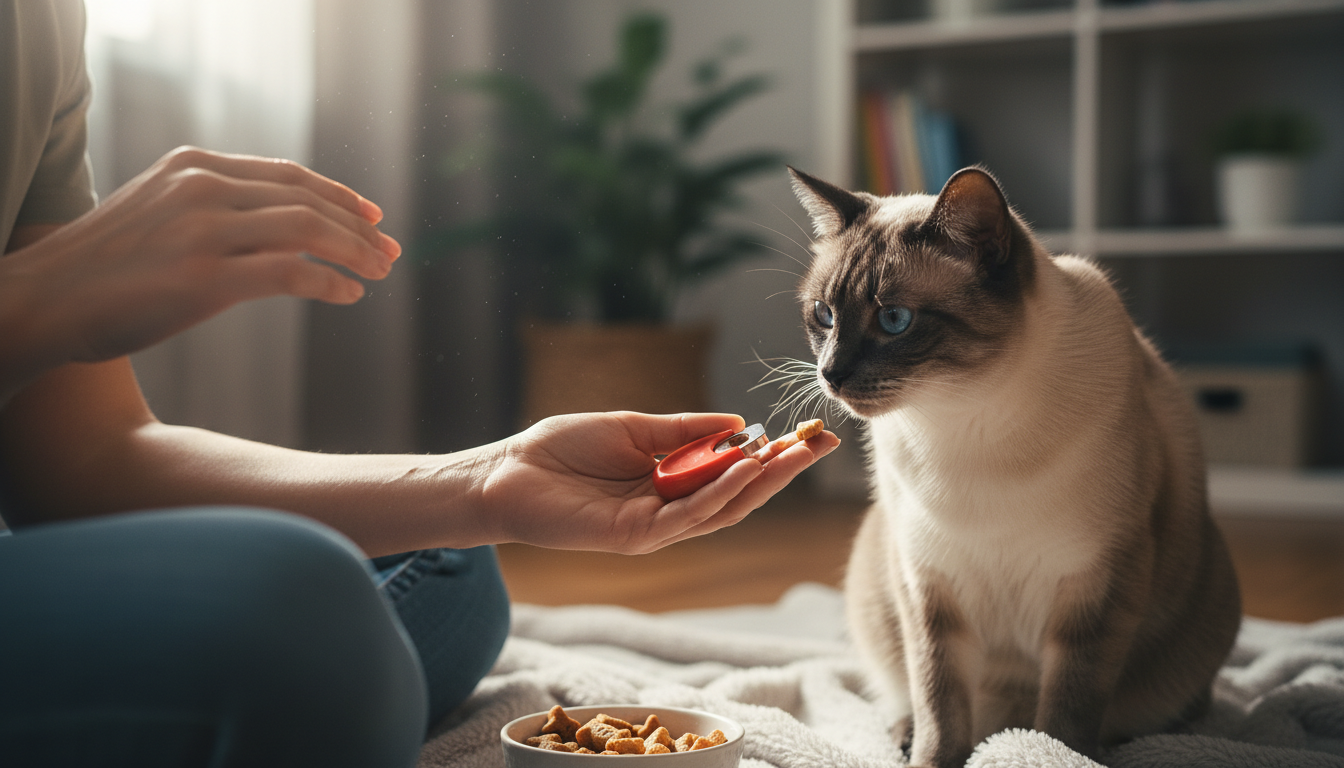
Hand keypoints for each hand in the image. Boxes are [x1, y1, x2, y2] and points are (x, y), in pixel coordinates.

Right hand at [3, 146, 397, 364]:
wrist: (47, 298)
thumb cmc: (107, 265)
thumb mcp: (161, 211)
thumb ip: (216, 206)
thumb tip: (283, 228)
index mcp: (196, 166)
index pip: (290, 176)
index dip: (340, 197)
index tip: (374, 217)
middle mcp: (204, 188)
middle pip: (308, 200)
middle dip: (359, 227)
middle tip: (391, 251)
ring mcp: (204, 231)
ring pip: (308, 231)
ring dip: (355, 252)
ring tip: (379, 272)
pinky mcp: (206, 279)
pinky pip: (291, 274)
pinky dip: (330, 284)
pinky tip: (348, 296)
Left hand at [477, 411, 840, 553]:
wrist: (506, 473)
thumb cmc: (561, 450)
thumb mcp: (633, 427)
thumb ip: (682, 431)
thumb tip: (736, 422)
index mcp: (669, 482)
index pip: (732, 472)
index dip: (772, 455)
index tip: (808, 432)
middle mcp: (669, 508)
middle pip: (739, 495)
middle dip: (782, 470)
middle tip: (821, 443)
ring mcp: (655, 527)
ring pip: (721, 509)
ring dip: (760, 482)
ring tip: (792, 453)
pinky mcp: (635, 536)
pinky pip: (687, 516)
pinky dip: (718, 493)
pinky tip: (742, 467)